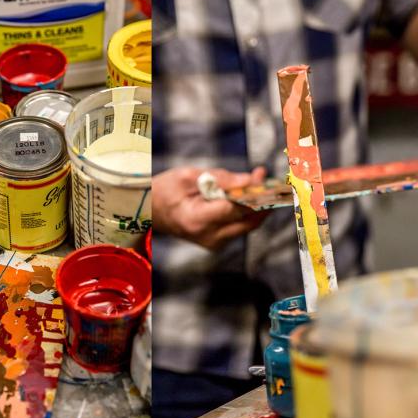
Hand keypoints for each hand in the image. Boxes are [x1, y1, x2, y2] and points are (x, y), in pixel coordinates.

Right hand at [152, 166, 267, 249]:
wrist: (150, 212)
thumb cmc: (165, 190)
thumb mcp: (188, 176)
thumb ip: (221, 179)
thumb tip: (250, 180)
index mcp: (197, 220)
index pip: (234, 208)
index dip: (251, 191)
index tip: (260, 174)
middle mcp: (208, 236)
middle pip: (248, 221)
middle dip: (263, 199)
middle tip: (268, 178)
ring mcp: (213, 243)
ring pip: (248, 225)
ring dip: (258, 205)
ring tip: (260, 182)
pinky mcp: (217, 243)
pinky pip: (240, 226)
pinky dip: (247, 211)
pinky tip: (247, 194)